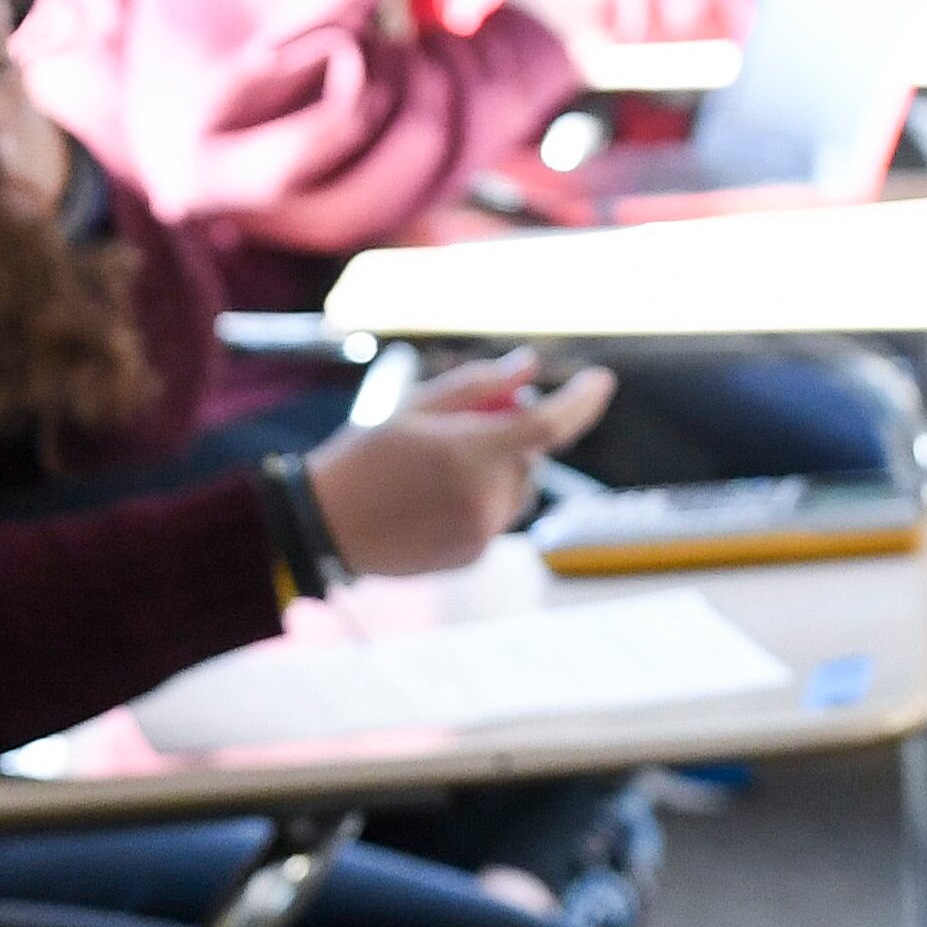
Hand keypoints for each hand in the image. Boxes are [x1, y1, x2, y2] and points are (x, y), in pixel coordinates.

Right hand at [305, 347, 615, 575]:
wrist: (324, 527)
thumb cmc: (364, 459)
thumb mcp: (414, 407)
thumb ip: (478, 385)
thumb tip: (529, 368)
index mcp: (469, 454)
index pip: (548, 424)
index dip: (582, 401)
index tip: (602, 382)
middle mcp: (484, 498)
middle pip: (530, 459)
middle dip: (513, 438)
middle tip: (464, 428)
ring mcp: (481, 533)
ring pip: (517, 490)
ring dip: (498, 472)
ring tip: (440, 472)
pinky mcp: (473, 557)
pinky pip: (496, 518)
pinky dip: (481, 501)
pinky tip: (433, 502)